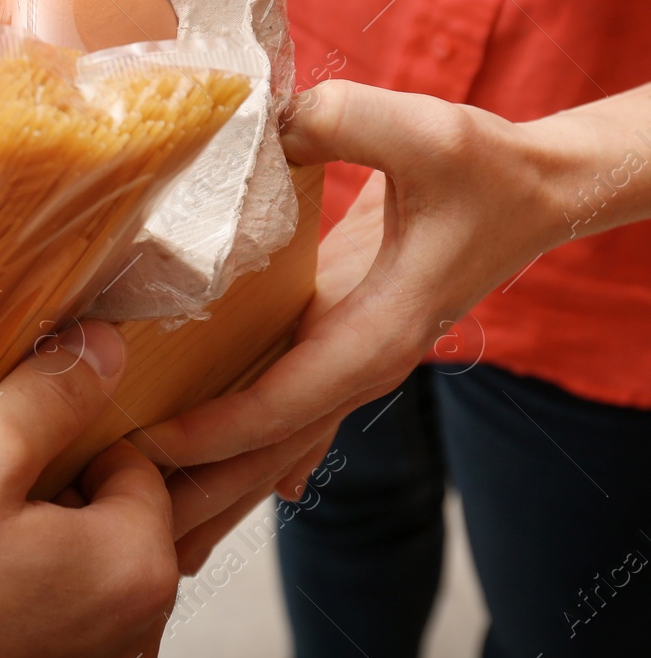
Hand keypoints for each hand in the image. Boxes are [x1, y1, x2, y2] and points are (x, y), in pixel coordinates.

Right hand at [0, 322, 177, 657]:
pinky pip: (52, 617)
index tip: (5, 453)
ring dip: (32, 544)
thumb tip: (104, 347)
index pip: (136, 462)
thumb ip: (49, 395)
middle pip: (113, 518)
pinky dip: (16, 595)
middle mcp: (134, 634)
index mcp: (134, 569)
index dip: (65, 443)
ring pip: (78, 568)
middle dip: (51, 494)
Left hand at [134, 79, 587, 567]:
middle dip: (202, 491)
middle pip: (270, 452)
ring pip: (275, 445)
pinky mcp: (337, 343)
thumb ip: (345, 122)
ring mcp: (348, 360)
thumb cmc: (484, 170)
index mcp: (376, 335)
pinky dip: (250, 451)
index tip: (150, 444)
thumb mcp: (425, 132)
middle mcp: (359, 363)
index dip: (215, 428)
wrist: (532, 191)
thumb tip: (270, 124)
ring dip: (219, 486)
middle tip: (125, 523)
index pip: (283, 402)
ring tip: (154, 535)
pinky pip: (288, 415)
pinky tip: (232, 495)